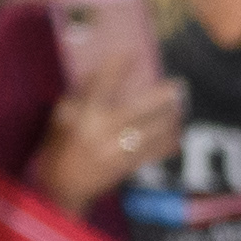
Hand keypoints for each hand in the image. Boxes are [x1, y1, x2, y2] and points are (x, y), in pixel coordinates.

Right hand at [34, 72, 185, 210]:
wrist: (62, 188)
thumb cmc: (59, 148)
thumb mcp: (61, 117)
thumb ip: (81, 95)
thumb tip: (97, 72)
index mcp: (86, 115)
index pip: (103, 84)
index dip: (118, 66)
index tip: (132, 52)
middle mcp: (105, 131)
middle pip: (140, 109)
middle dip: (162, 97)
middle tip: (179, 86)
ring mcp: (118, 150)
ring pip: (153, 131)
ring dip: (170, 119)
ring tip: (181, 108)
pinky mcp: (128, 166)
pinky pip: (154, 153)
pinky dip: (168, 144)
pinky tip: (178, 135)